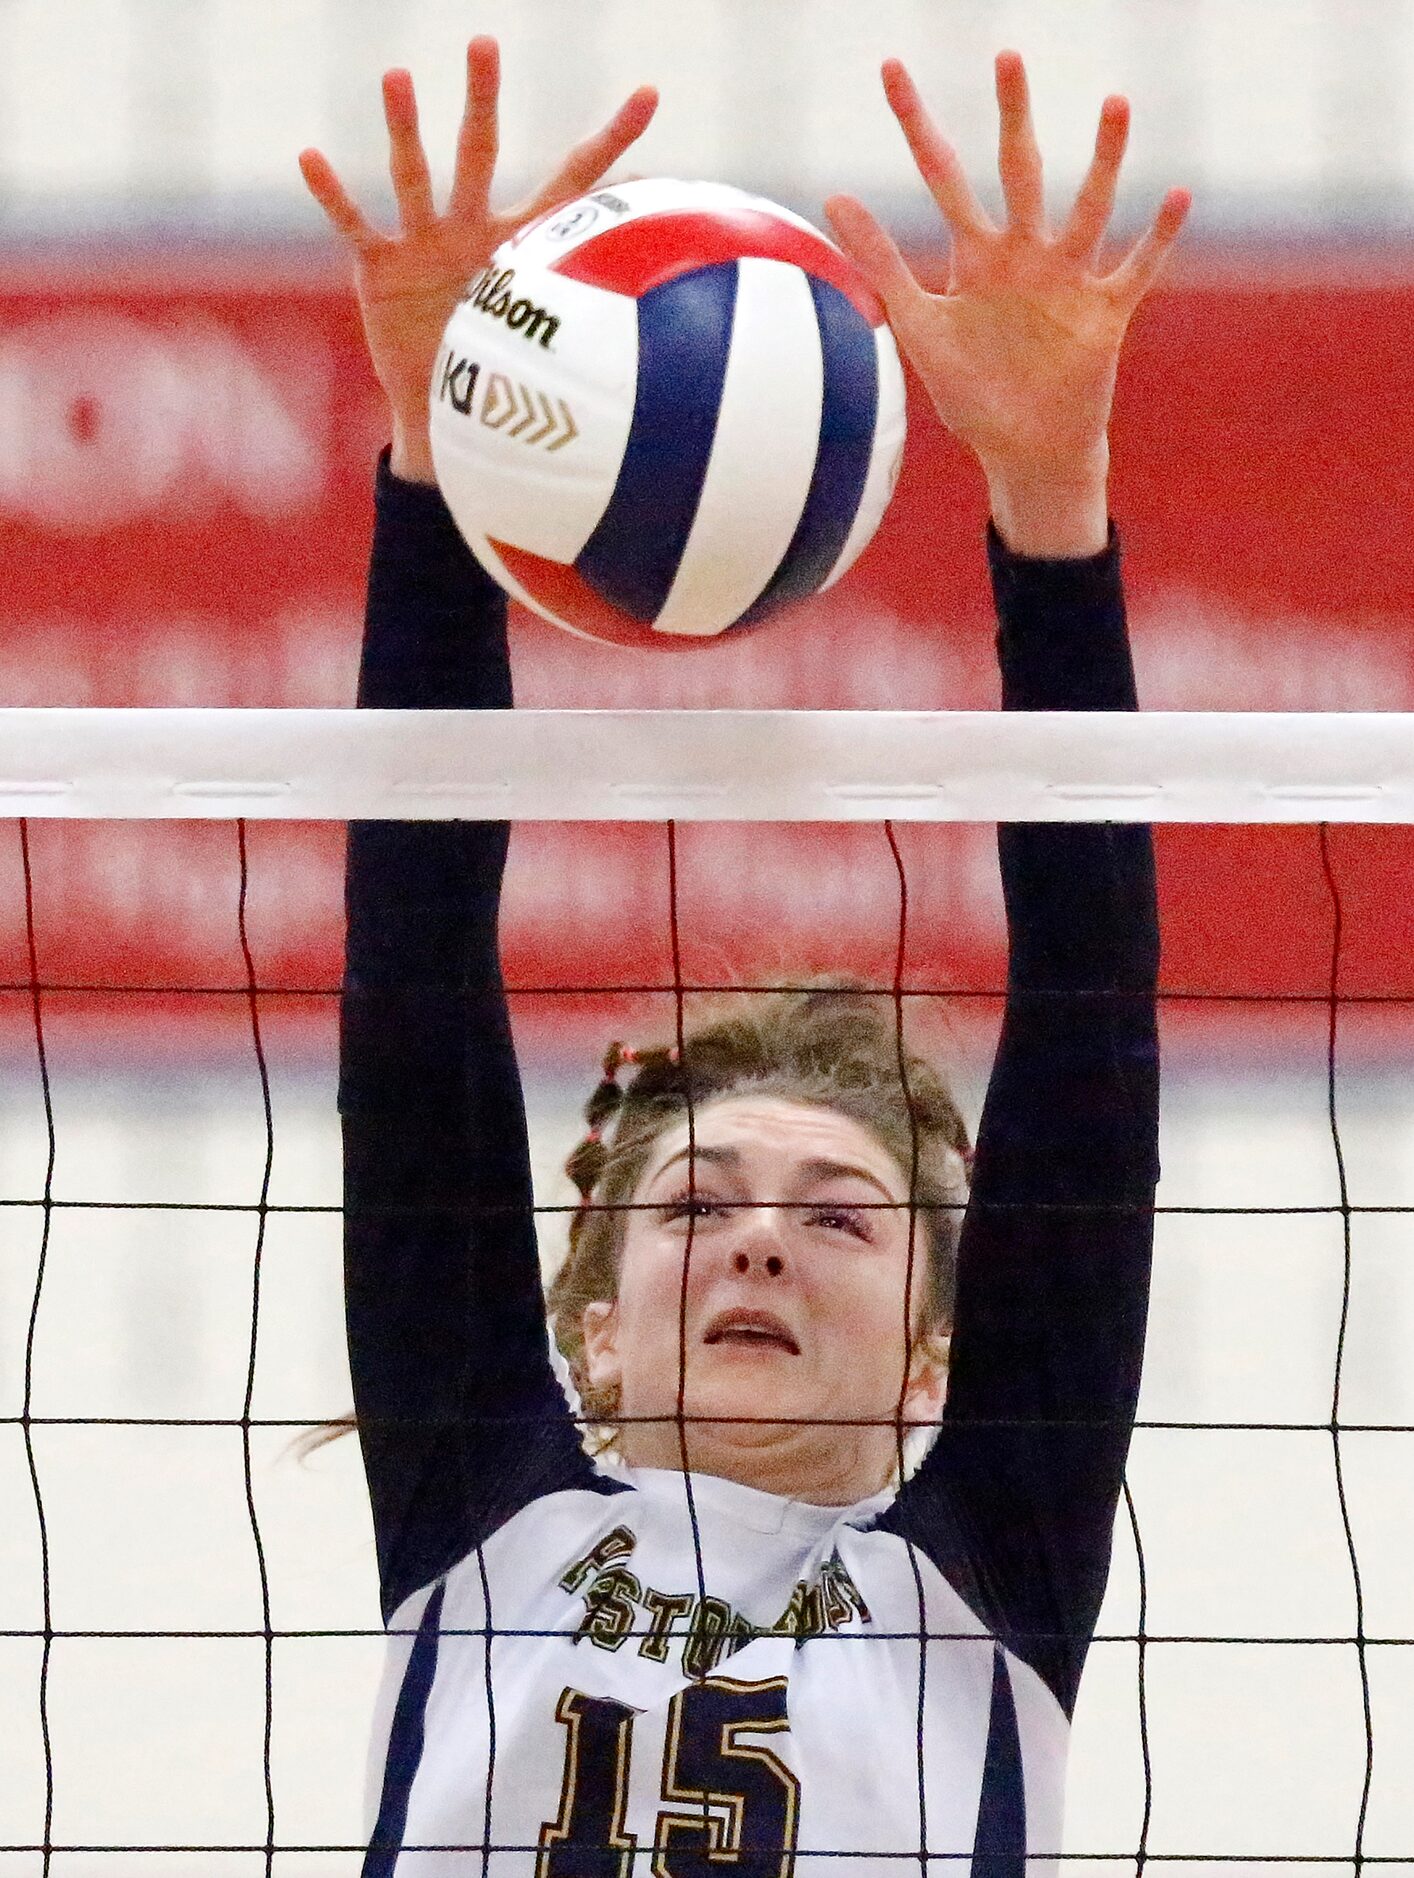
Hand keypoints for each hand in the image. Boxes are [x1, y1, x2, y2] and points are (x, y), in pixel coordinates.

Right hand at [300, 39, 657, 483]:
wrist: (445, 411)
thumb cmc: (501, 375)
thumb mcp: (555, 357)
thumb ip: (610, 347)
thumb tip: (697, 358)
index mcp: (518, 241)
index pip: (575, 182)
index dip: (612, 143)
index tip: (650, 94)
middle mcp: (471, 227)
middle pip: (480, 151)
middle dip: (483, 99)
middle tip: (485, 44)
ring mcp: (423, 242)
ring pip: (415, 177)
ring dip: (405, 130)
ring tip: (399, 78)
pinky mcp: (380, 268)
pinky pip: (355, 225)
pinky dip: (333, 195)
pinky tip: (312, 156)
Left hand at [826, 54, 1189, 555]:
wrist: (1024, 453)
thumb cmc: (973, 394)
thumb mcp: (918, 325)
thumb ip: (881, 262)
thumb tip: (833, 196)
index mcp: (976, 255)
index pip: (942, 176)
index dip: (915, 126)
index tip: (890, 70)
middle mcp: (1025, 254)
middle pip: (1019, 171)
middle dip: (1012, 116)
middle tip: (1006, 55)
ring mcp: (1068, 280)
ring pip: (1088, 207)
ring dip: (1103, 160)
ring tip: (1115, 103)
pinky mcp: (1104, 315)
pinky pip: (1135, 269)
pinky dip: (1156, 238)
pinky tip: (1177, 196)